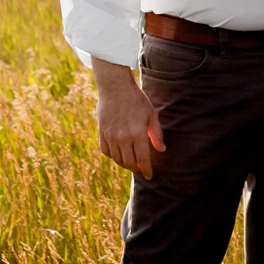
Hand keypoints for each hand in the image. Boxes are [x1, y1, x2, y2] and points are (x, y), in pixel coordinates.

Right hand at [91, 59, 164, 179]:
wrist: (115, 87)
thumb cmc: (137, 100)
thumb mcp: (151, 115)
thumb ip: (156, 134)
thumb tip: (161, 150)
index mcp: (138, 133)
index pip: (143, 159)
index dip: (147, 170)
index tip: (149, 176)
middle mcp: (123, 137)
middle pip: (129, 162)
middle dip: (136, 169)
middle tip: (140, 170)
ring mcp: (110, 136)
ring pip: (117, 159)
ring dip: (125, 164)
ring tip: (131, 163)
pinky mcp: (102, 132)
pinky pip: (106, 151)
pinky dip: (113, 156)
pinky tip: (119, 155)